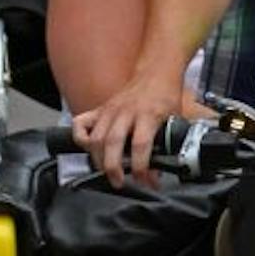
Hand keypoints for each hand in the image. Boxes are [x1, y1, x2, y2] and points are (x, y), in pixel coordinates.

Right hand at [74, 66, 186, 188]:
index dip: (142, 167)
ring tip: (107, 173)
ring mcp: (109, 110)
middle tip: (119, 182)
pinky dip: (80, 138)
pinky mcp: (99, 108)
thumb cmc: (165, 98)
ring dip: (98, 159)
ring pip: (95, 137)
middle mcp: (126, 112)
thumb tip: (159, 171)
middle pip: (112, 143)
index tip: (147, 182)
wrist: (156, 73)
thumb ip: (167, 145)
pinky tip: (89, 149)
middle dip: (113, 168)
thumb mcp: (175, 122)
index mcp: (148, 115)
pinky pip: (80, 123)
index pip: (140, 145)